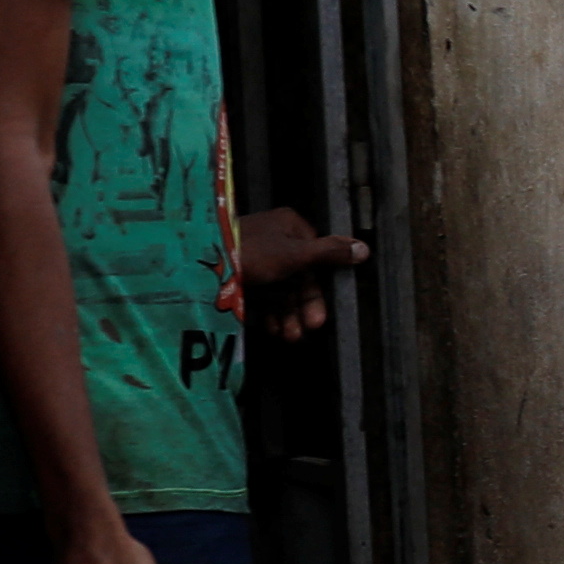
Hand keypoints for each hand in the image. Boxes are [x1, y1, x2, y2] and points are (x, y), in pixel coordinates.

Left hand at [238, 208, 365, 347]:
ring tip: (287, 336)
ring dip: (287, 315)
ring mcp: (255, 257)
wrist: (200, 263)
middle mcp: (274, 240)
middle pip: (298, 280)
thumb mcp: (297, 253)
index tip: (319, 317)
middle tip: (304, 331)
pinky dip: (268, 312)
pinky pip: (261, 294)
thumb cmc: (251, 251)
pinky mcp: (239, 272)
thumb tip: (364, 249)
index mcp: (290, 227)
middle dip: (302, 310)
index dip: (318, 293)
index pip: (316, 261)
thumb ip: (331, 253)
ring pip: (280, 290)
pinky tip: (271, 327)